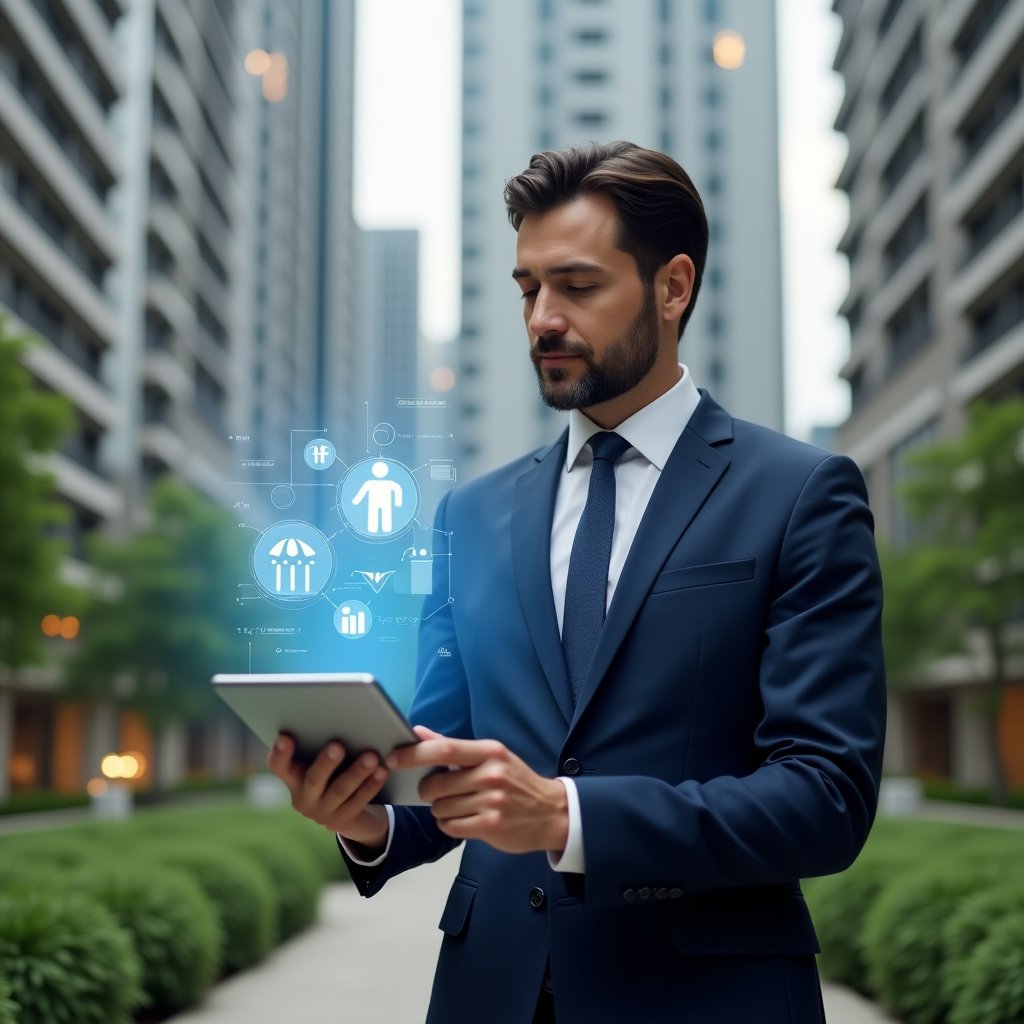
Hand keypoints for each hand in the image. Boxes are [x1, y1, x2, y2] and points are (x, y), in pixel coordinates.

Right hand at [267, 734, 389, 849]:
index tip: (285, 737)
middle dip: (326, 763)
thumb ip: (324, 745)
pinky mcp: (342, 821)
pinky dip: (371, 785)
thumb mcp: (326, 762)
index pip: (279, 766)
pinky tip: (382, 772)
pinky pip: (358, 802)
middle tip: (338, 745)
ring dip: (357, 773)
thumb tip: (341, 717)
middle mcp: (303, 798)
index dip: (280, 753)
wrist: (354, 813)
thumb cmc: (336, 773)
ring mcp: (321, 813)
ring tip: (371, 757)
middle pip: (313, 779)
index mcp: (293, 779)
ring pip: (340, 790)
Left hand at [386, 726, 567, 854]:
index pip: (444, 750)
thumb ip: (452, 747)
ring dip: (441, 810)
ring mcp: (492, 802)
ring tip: (460, 806)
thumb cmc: (515, 781)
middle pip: (436, 784)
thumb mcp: (491, 756)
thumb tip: (418, 732)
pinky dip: (449, 824)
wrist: (551, 812)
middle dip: (428, 791)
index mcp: (490, 752)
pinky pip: (450, 826)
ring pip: (440, 808)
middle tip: (439, 791)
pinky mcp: (491, 826)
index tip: (392, 758)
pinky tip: (464, 819)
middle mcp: (491, 774)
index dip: (413, 754)